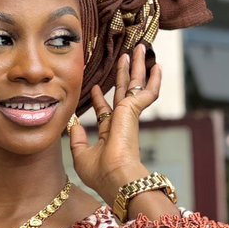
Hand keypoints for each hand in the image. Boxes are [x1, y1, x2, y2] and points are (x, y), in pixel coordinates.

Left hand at [69, 44, 160, 202]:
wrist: (116, 178)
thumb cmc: (101, 174)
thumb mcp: (81, 156)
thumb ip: (77, 139)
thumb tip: (72, 124)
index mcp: (110, 134)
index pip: (105, 112)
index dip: (99, 99)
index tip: (95, 86)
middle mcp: (122, 123)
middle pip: (123, 93)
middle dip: (124, 75)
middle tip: (127, 56)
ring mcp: (130, 116)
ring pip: (136, 85)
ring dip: (138, 67)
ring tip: (141, 49)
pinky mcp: (134, 111)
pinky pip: (147, 92)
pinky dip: (154, 80)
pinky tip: (156, 65)